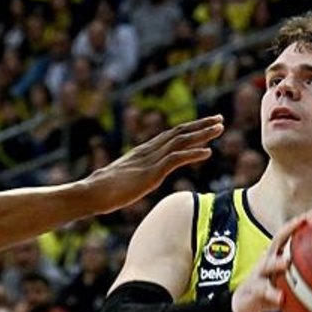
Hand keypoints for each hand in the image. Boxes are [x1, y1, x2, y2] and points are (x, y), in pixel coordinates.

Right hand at [83, 116, 222, 213]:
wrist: (92, 193)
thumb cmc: (104, 191)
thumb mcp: (125, 181)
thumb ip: (135, 177)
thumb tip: (137, 183)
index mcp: (143, 152)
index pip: (170, 136)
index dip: (189, 129)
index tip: (205, 124)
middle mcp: (148, 151)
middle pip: (178, 133)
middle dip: (200, 125)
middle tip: (219, 118)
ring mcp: (150, 161)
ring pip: (180, 142)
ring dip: (202, 134)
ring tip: (220, 128)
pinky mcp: (151, 173)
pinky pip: (176, 159)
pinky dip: (193, 154)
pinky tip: (208, 152)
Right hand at [231, 214, 307, 311]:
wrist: (245, 302)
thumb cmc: (273, 288)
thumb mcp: (290, 279)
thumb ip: (308, 274)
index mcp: (278, 254)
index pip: (290, 232)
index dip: (303, 220)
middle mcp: (268, 259)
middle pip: (278, 239)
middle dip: (291, 228)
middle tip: (305, 221)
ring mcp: (259, 273)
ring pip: (267, 264)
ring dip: (277, 262)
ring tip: (286, 262)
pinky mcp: (254, 288)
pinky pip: (263, 290)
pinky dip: (272, 294)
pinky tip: (281, 298)